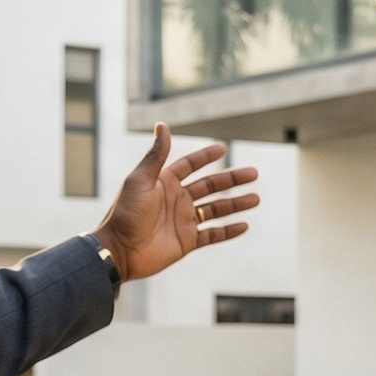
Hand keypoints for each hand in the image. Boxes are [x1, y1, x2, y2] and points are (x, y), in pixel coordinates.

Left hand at [94, 123, 260, 282]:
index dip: (206, 156)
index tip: (223, 148)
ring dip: (236, 204)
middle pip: (210, 186)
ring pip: (215, 210)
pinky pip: (212, 235)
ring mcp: (183, 221)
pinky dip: (228, 231)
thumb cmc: (125, 213)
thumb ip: (156, 155)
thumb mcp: (140, 180)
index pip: (190, 165)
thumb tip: (162, 125)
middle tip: (253, 173)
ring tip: (256, 199)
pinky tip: (244, 225)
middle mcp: (176, 200)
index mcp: (165, 183)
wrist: (118, 250)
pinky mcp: (186, 242)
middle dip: (232, 180)